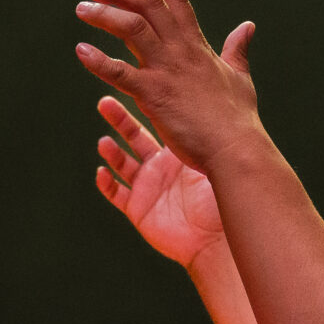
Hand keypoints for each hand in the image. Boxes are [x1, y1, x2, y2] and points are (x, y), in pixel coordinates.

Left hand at [75, 0, 262, 173]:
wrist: (234, 147)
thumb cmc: (237, 119)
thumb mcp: (240, 76)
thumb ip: (237, 50)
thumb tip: (247, 27)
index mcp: (197, 44)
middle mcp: (180, 50)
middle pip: (147, 4)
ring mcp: (166, 71)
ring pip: (131, 27)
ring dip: (103, 14)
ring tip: (82, 9)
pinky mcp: (153, 95)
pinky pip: (119, 73)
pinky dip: (98, 60)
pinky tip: (81, 51)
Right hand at [94, 95, 224, 268]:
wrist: (216, 239)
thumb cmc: (222, 200)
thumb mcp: (213, 159)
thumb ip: (202, 132)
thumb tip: (206, 95)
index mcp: (179, 151)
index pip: (157, 122)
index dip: (144, 105)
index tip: (135, 84)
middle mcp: (161, 167)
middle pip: (134, 137)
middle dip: (119, 120)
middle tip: (105, 103)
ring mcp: (149, 189)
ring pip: (122, 164)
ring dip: (111, 152)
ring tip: (104, 142)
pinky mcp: (140, 210)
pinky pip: (117, 195)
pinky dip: (107, 184)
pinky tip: (101, 172)